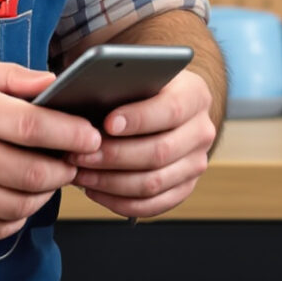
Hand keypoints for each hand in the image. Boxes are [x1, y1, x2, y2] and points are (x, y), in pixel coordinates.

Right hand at [0, 55, 103, 240]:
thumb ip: (8, 76)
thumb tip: (55, 83)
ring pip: (19, 204)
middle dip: (65, 168)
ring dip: (44, 194)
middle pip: (34, 171)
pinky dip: (17, 217)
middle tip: (74, 161)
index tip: (91, 136)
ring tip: (47, 178)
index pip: (35, 126)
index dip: (72, 134)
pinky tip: (18, 199)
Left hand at [71, 69, 212, 219]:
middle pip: (159, 152)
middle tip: (80, 154)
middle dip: (114, 156)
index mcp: (195, 96)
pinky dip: (119, 202)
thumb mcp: (140, 75)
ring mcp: (196, 163)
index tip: (107, 124)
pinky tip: (95, 190)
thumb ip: (124, 84)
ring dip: (110, 182)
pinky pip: (152, 205)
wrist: (165, 106)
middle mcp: (201, 132)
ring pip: (153, 183)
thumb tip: (89, 99)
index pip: (171, 110)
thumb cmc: (143, 88)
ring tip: (81, 173)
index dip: (138, 119)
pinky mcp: (184, 188)